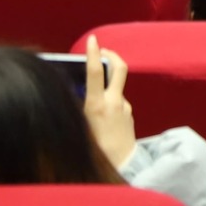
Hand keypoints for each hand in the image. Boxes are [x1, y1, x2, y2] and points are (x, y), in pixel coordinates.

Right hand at [82, 38, 139, 169]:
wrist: (123, 165)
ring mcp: (124, 107)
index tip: (92, 40)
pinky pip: (117, 103)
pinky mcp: (129, 114)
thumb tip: (76, 95)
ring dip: (107, 86)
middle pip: (119, 67)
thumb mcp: (80, 129)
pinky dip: (109, 103)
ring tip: (93, 101)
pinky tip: (101, 119)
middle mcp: (114, 102)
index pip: (96, 72)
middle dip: (112, 55)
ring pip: (116, 88)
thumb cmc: (96, 151)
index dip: (93, 53)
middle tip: (103, 50)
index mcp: (97, 105)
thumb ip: (79, 110)